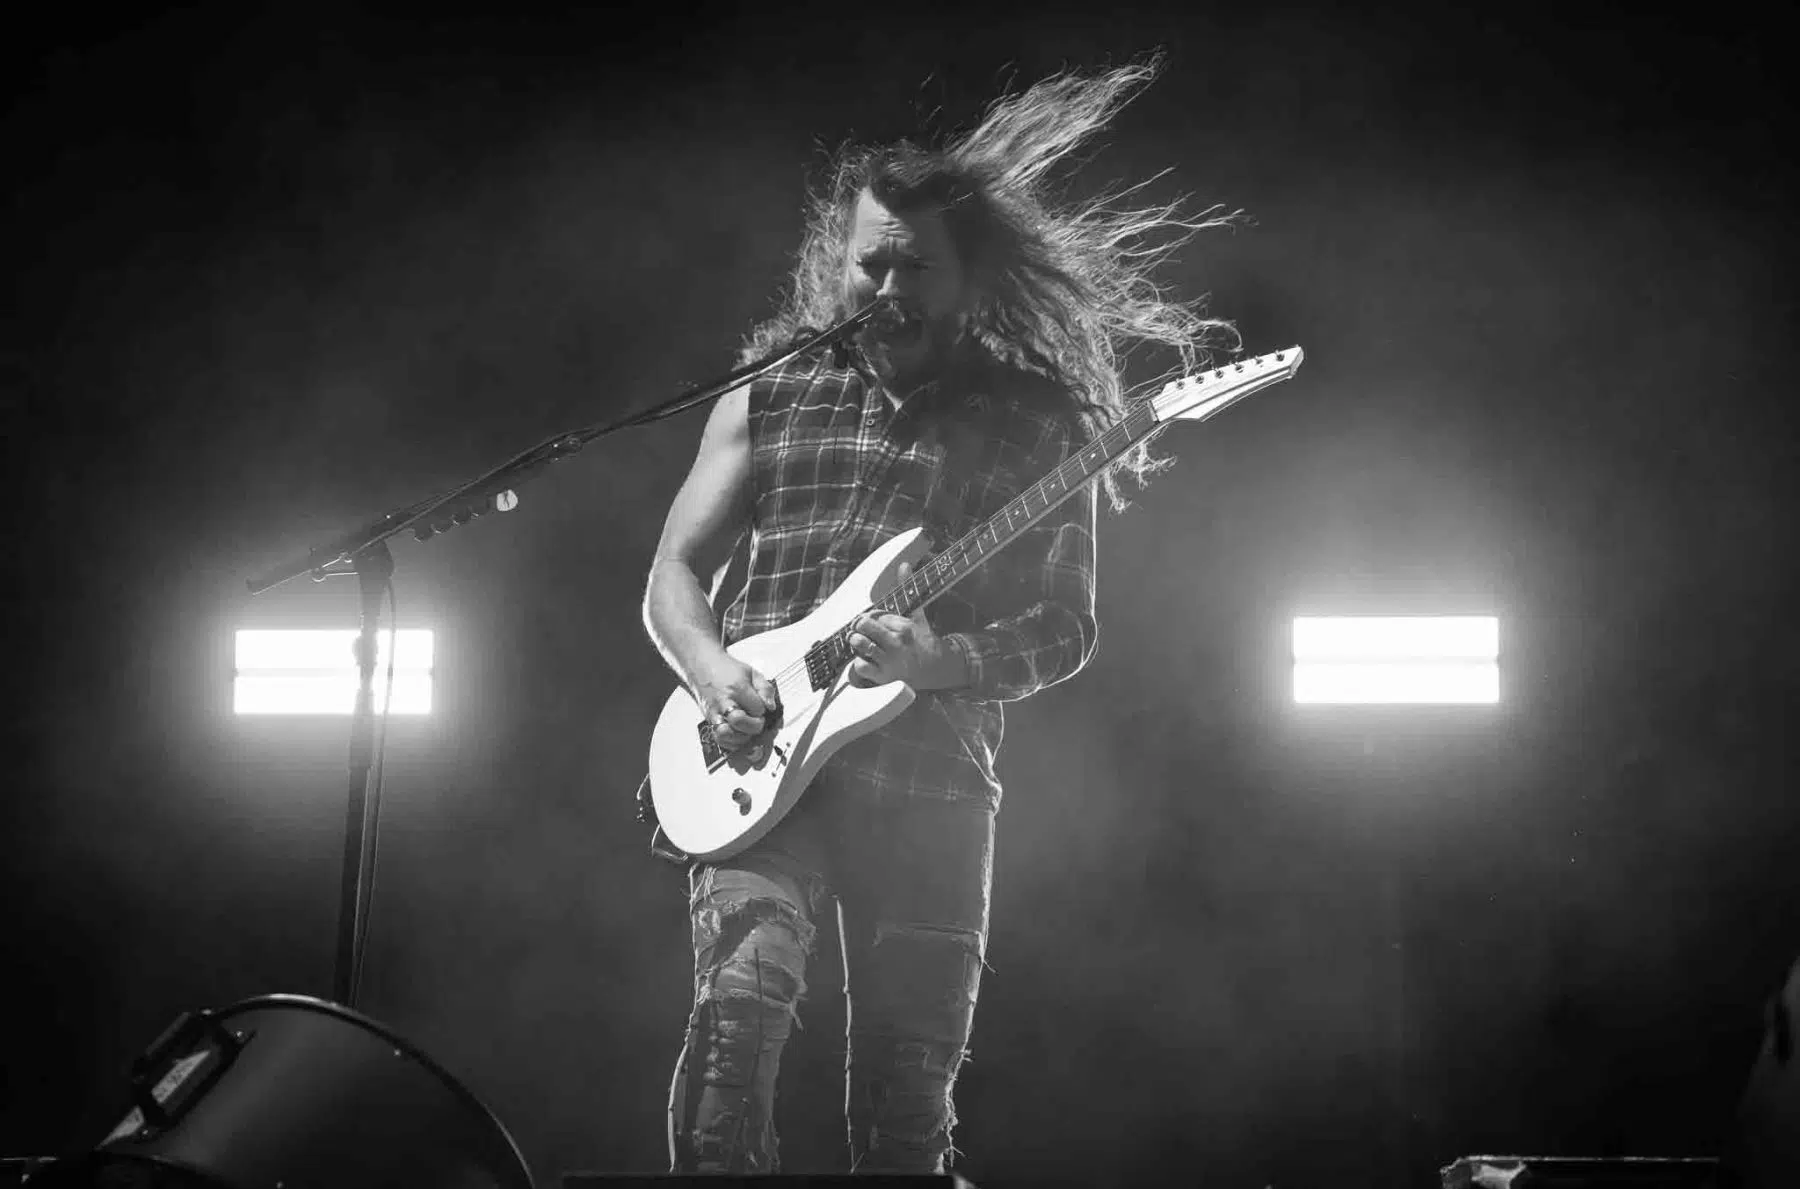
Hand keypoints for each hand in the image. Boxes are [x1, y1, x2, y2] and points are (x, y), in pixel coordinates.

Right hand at [691, 653, 780, 751]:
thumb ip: (765, 689)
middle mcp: (723, 701)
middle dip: (754, 726)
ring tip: (748, 731)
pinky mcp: (708, 720)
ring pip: (725, 733)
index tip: (761, 707)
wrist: (702, 666)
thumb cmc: (727, 670)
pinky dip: (730, 742)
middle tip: (757, 721)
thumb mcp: (751, 673)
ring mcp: (713, 712)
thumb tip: (771, 707)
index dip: (763, 710)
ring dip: (741, 737)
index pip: (757, 708)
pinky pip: (718, 738)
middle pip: (739, 721)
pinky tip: (738, 736)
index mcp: (736, 687)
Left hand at [846, 563, 963, 690]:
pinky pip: (860, 666)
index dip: (869, 617)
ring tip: (860, 642)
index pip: (874, 615)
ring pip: (859, 644)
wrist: (933, 670)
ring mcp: (890, 661)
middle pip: (863, 626)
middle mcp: (897, 643)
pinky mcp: (883, 677)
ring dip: (856, 642)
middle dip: (858, 626)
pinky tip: (866, 659)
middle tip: (861, 629)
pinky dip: (858, 663)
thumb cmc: (921, 640)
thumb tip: (904, 564)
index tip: (873, 621)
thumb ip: (907, 588)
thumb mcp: (916, 614)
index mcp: (904, 627)